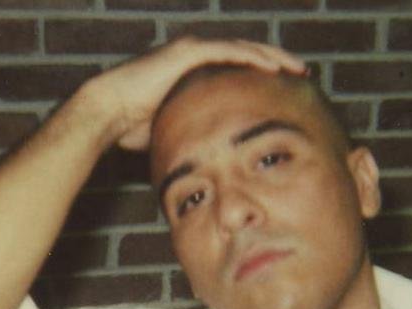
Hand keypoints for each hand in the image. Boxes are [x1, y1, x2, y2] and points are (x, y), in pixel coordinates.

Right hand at [83, 36, 306, 150]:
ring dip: (271, 57)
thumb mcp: (175, 129)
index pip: (237, 68)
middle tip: (302, 73)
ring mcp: (191, 50)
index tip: (286, 88)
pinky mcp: (187, 52)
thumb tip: (208, 158)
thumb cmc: (135, 126)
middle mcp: (195, 54)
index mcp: (195, 71)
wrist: (109, 112)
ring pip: (242, 48)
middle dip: (276, 61)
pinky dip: (251, 58)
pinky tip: (272, 67)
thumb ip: (194, 132)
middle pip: (246, 53)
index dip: (262, 74)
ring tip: (295, 69)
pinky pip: (227, 52)